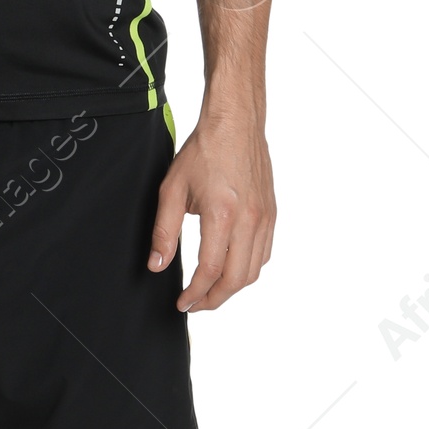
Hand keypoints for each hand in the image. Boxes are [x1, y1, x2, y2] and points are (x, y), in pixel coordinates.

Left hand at [148, 114, 274, 311]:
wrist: (235, 123)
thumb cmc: (203, 151)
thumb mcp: (172, 189)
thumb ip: (164, 231)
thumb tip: (157, 265)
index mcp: (222, 215)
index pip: (209, 271)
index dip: (195, 294)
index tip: (182, 303)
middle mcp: (249, 220)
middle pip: (237, 280)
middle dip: (214, 300)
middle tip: (196, 304)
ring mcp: (265, 218)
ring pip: (254, 270)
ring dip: (232, 288)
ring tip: (211, 291)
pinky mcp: (271, 213)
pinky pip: (264, 253)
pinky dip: (248, 269)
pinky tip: (231, 268)